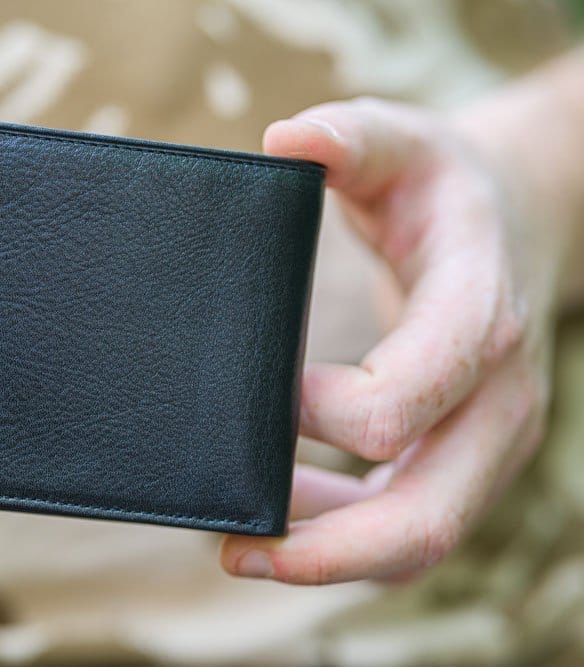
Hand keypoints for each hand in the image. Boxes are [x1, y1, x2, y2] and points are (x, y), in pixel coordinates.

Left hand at [220, 97, 557, 583]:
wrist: (513, 220)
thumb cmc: (442, 186)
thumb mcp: (403, 141)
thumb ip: (349, 136)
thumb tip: (286, 140)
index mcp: (481, 313)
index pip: (412, 394)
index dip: (329, 414)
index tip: (260, 397)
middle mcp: (498, 393)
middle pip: (428, 511)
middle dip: (329, 545)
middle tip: (234, 547)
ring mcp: (488, 437)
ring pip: (421, 538)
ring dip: (330, 557)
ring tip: (242, 547)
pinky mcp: (467, 456)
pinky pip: (413, 525)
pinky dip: (349, 538)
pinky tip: (287, 517)